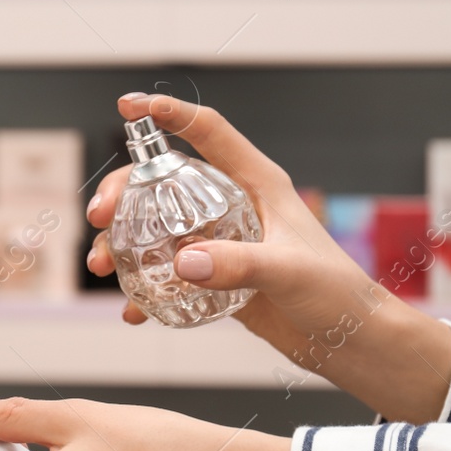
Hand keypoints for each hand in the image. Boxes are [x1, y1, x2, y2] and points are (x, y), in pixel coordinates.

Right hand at [88, 92, 450, 423]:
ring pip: (158, 229)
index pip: (208, 132)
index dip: (169, 114)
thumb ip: (236, 264)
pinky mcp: (217, 279)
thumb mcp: (288, 271)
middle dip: (124, 192)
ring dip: (123, 243)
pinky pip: (168, 276)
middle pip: (165, 181)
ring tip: (103, 266)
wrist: (351, 343)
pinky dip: (144, 290)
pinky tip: (132, 311)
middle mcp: (235, 206)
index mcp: (258, 184)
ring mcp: (222, 243)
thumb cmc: (337, 295)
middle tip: (98, 216)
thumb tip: (182, 262)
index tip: (128, 107)